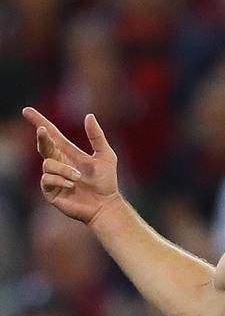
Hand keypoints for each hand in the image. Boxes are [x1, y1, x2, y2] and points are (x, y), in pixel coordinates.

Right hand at [23, 107, 120, 222]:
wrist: (105, 204)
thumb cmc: (106, 181)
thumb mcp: (105, 155)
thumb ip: (97, 136)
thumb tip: (89, 115)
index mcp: (69, 153)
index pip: (52, 135)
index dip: (39, 122)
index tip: (27, 110)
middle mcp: (58, 163)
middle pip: (43, 145)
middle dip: (42, 137)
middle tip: (42, 129)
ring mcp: (53, 177)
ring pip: (47, 164)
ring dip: (64, 169)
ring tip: (79, 178)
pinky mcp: (50, 191)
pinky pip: (47, 179)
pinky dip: (60, 180)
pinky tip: (72, 185)